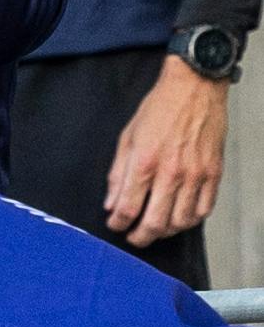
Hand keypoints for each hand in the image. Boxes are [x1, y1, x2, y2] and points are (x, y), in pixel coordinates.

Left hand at [106, 54, 229, 246]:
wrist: (194, 89)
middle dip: (141, 237)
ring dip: (166, 231)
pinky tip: (180, 218)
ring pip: (182, 221)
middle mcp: (172, 173)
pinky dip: (191, 220)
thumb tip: (111, 203)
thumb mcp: (127, 138)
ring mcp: (196, 175)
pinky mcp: (214, 173)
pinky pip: (204, 209)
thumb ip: (118, 174)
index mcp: (145, 163)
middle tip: (134, 238)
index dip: (118, 223)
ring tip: (155, 229)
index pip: (128, 208)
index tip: (115, 225)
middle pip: (156, 222)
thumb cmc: (159, 109)